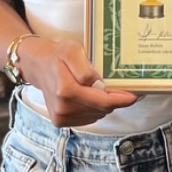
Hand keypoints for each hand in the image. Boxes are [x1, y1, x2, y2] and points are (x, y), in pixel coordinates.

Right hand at [18, 36, 136, 127]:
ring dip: (101, 104)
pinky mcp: (60, 121)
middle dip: (112, 99)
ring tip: (93, 88)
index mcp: (66, 90)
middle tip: (114, 86)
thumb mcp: (73, 50)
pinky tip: (86, 96)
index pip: (102, 101)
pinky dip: (92, 109)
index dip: (120, 100)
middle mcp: (63, 107)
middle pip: (102, 109)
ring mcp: (61, 117)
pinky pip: (88, 118)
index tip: (133, 96)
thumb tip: (99, 84)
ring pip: (97, 115)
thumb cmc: (58, 55)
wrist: (38, 66)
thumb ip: (86, 68)